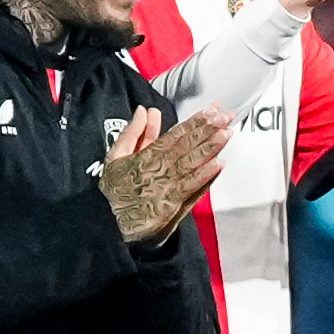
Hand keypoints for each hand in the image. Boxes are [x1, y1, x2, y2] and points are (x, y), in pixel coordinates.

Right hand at [96, 107, 225, 244]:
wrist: (107, 223)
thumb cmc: (113, 190)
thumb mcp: (115, 157)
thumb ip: (132, 133)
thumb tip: (144, 111)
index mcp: (145, 156)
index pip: (175, 135)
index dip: (195, 122)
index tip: (211, 110)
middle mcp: (158, 169)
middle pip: (187, 146)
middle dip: (208, 130)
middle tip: (225, 116)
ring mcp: (166, 187)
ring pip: (192, 164)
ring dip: (210, 148)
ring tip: (226, 134)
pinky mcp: (171, 205)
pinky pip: (191, 188)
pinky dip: (205, 176)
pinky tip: (219, 164)